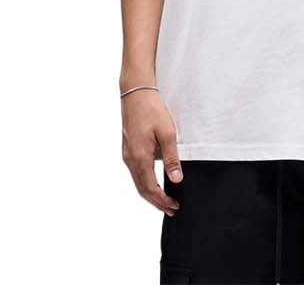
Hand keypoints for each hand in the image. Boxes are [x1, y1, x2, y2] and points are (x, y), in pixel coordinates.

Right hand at [120, 88, 182, 215]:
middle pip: (142, 189)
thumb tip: (176, 179)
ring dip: (151, 194)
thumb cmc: (151, 110)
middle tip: (171, 209)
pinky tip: (155, 183)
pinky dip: (145, 183)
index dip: (162, 201)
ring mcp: (127, 155)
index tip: (174, 206)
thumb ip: (171, 158)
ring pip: (138, 182)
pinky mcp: (128, 149)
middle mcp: (130, 159)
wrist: (135, 93)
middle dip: (156, 202)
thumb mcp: (167, 133)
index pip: (150, 188)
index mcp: (140, 157)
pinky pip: (136, 173)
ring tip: (165, 200)